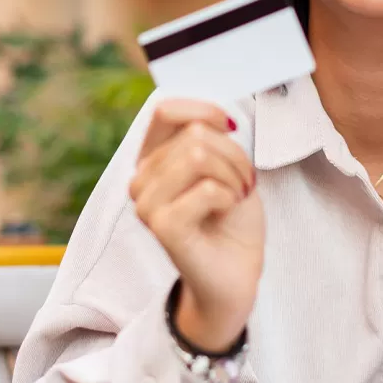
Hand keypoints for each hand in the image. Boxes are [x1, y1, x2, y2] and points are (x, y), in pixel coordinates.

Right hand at [129, 99, 264, 352]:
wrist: (236, 272)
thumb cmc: (232, 218)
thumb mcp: (227, 165)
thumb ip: (212, 137)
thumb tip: (217, 116)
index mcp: (153, 159)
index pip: (165, 111)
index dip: (204, 110)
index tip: (230, 128)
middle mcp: (141, 179)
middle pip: (196, 134)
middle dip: (234, 155)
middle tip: (241, 183)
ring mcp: (147, 204)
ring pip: (200, 156)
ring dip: (234, 175)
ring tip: (235, 197)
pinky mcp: (162, 227)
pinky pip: (207, 189)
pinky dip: (230, 196)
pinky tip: (227, 212)